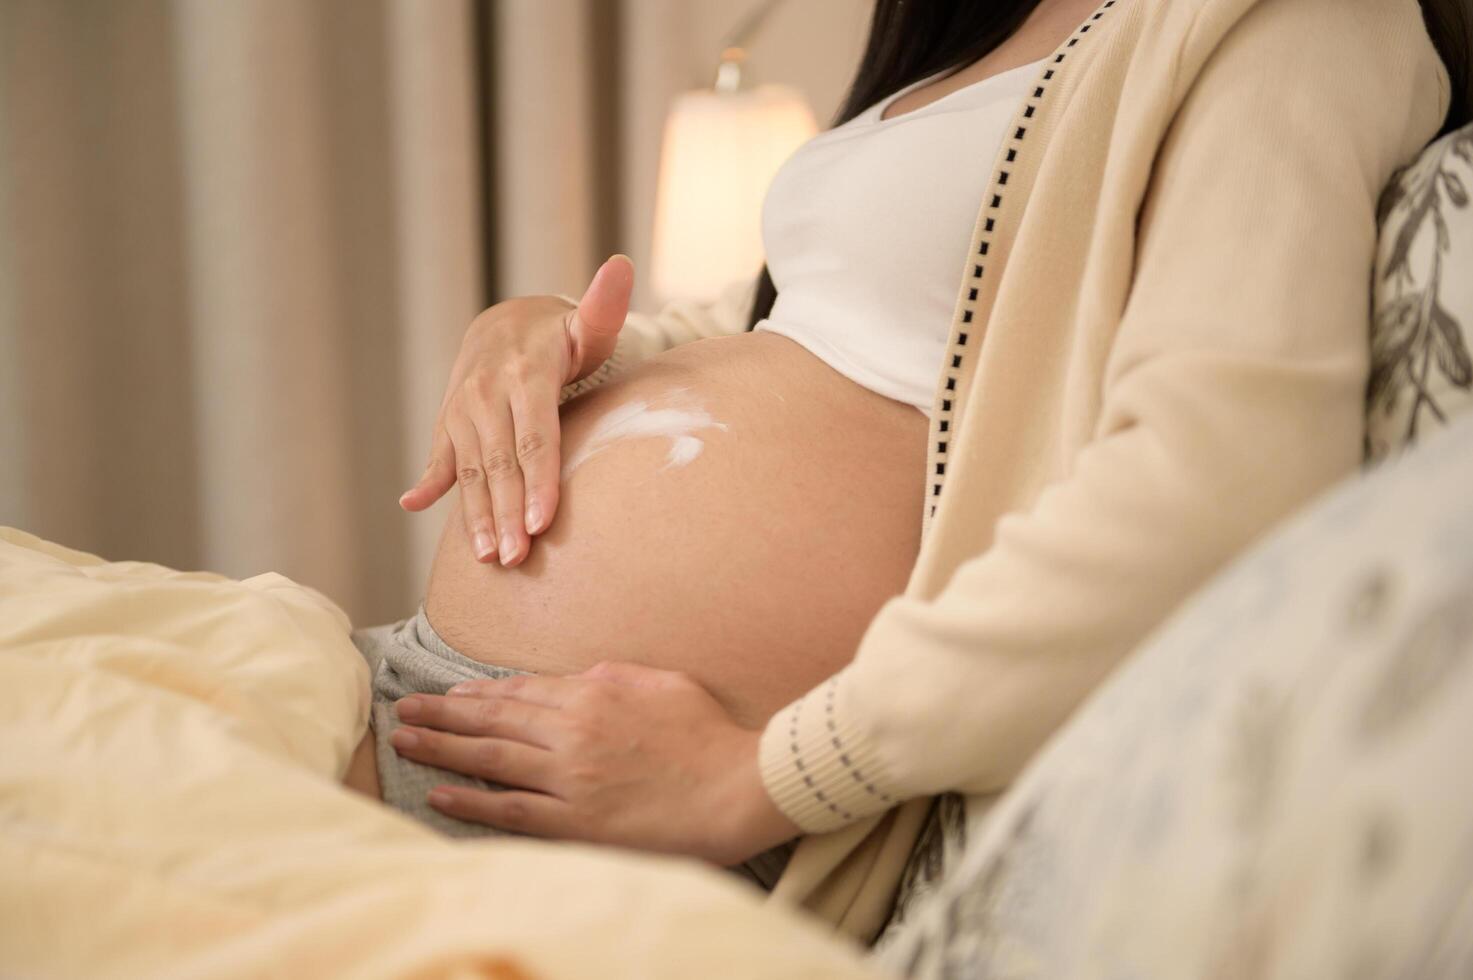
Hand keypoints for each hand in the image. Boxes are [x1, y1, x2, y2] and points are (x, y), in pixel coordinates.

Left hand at [388, 662, 800, 865]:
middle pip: (493, 719)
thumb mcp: (663, 683)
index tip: (448, 695)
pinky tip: (441, 792)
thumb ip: (615, 676)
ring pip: (491, 758)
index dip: (478, 693)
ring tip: (405, 742)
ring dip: (442, 749)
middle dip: (442, 714)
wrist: (738, 787)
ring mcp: (571, 777)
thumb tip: (579, 677)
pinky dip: (472, 800)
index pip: (520, 691)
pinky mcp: (576, 821)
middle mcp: (572, 731)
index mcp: (593, 693)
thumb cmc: (709, 736)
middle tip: (405, 710)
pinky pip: (511, 810)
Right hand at [398, 254, 634, 566]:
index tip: (542, 523)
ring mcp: (463, 410)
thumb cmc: (562, 335)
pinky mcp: (449, 424)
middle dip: (507, 514)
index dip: (538, 483)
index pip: (535, 438)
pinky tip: (412, 503)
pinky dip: (428, 482)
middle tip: (515, 558)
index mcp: (525, 375)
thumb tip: (622, 264)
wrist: (506, 324)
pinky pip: (442, 458)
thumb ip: (604, 305)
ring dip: (477, 515)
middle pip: (502, 463)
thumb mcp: (587, 323)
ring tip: (487, 557)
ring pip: (472, 470)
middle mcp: (488, 393)